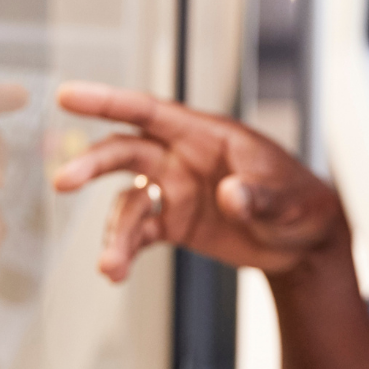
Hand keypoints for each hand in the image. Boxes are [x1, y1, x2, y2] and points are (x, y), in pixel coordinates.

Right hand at [52, 82, 343, 280]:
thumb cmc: (298, 201)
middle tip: (64, 181)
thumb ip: (256, 195)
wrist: (304, 241)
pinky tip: (114, 272)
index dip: (108, 101)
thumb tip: (229, 195)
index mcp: (205, 135)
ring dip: (113, 233)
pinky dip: (124, 251)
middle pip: (125, 152)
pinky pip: (139, 234)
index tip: (67, 95)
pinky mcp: (173, 223)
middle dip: (93, 164)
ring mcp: (174, 190)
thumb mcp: (284, 197)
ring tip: (109, 265)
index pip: (151, 111)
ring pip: (127, 202)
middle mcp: (181, 157)